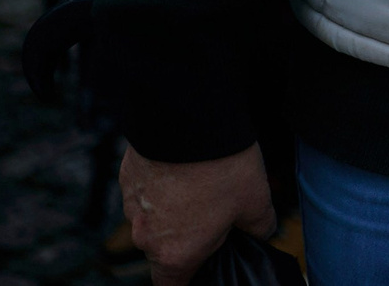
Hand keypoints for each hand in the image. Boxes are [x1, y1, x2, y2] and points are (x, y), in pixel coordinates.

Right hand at [120, 143, 276, 285]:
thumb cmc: (223, 166)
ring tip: (203, 182)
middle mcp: (145, 238)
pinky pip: (145, 191)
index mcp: (176, 255)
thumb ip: (260, 227)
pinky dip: (163, 185)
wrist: (188, 118)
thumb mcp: (257, 201)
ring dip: (173, 208)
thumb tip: (263, 232)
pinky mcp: (126, 179)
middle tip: (215, 212)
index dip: (190, 280)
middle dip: (188, 237)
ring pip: (154, 219)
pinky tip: (185, 165)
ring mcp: (131, 207)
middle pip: (164, 251)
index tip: (205, 265)